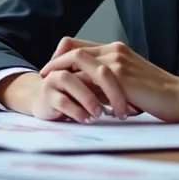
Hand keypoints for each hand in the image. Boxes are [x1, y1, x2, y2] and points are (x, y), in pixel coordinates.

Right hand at [0, 70, 139, 122]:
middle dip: (110, 90)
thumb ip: (109, 87)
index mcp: (84, 60)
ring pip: (72, 80)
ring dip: (90, 98)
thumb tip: (137, 102)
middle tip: (123, 110)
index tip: (135, 103)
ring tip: (102, 114)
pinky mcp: (46, 96)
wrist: (41, 99)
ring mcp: (54, 79)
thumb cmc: (72, 94)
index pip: (105, 63)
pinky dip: (77, 111)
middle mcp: (68, 65)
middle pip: (91, 67)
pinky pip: (62, 101)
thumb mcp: (93, 88)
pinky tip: (87, 120)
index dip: (122, 83)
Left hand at [39, 38, 178, 123]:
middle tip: (43, 78)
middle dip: (54, 63)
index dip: (61, 55)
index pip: (80, 44)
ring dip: (62, 75)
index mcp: (117, 49)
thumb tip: (89, 90)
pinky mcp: (121, 77)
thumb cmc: (158, 94)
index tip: (51, 70)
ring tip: (53, 89)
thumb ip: (110, 80)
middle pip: (73, 49)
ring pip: (77, 60)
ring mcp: (117, 62)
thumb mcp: (130, 81)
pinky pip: (89, 79)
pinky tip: (71, 101)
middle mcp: (115, 50)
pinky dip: (77, 89)